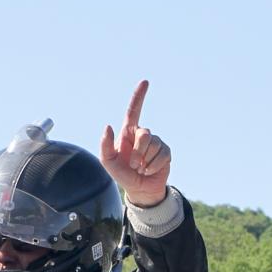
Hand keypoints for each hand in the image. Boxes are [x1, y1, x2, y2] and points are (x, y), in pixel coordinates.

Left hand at [100, 80, 169, 207]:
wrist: (139, 189)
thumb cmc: (122, 174)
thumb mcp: (108, 162)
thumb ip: (105, 146)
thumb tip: (108, 126)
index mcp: (128, 133)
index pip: (134, 111)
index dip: (139, 96)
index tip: (145, 82)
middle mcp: (143, 135)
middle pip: (144, 134)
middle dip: (137, 152)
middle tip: (132, 164)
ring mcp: (156, 142)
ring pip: (154, 145)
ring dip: (145, 161)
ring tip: (140, 168)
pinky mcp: (166, 152)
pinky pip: (162, 155)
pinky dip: (153, 166)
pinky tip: (149, 170)